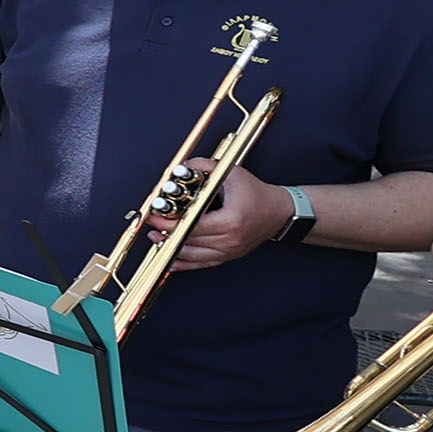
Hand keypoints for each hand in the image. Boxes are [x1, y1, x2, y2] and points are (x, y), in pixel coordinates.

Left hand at [161, 160, 289, 269]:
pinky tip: (170, 258)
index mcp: (230, 221)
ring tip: (156, 237)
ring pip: (192, 256)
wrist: (280, 212)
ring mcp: (229, 251)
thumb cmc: (257, 194)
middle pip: (188, 241)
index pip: (190, 226)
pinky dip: (184, 263)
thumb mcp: (232, 174)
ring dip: (170, 247)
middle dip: (165, 232)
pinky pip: (202, 264)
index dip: (168, 222)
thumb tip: (182, 166)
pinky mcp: (228, 256)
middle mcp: (230, 240)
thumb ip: (205, 167)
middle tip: (152, 223)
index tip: (154, 215)